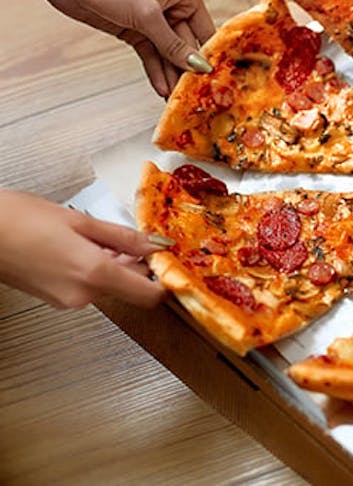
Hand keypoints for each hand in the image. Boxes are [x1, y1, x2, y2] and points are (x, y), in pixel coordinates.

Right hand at [0, 190, 168, 308]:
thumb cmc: (18, 220)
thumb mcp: (80, 221)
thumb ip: (123, 237)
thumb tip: (154, 245)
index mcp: (94, 274)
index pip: (149, 295)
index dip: (163, 279)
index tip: (167, 260)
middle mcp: (82, 295)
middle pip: (129, 287)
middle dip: (136, 264)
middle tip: (133, 237)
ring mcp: (66, 300)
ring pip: (108, 285)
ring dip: (113, 264)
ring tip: (95, 236)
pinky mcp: (54, 298)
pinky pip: (88, 285)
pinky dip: (93, 268)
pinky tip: (80, 246)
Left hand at [52, 0, 214, 96]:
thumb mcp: (147, 15)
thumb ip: (172, 44)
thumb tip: (197, 65)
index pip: (205, 31)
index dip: (209, 56)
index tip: (214, 81)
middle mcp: (173, 7)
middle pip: (187, 46)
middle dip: (188, 69)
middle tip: (193, 95)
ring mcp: (153, 21)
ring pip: (168, 54)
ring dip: (171, 74)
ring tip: (176, 98)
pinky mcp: (135, 30)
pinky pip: (151, 55)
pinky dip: (155, 70)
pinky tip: (161, 87)